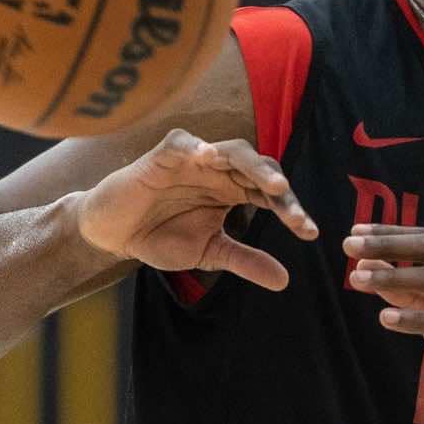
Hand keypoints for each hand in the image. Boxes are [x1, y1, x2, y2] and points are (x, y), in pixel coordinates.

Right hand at [76, 129, 315, 290]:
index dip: (292, 210)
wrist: (113, 234)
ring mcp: (193, 160)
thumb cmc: (160, 235)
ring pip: (230, 150)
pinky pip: (182, 143)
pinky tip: (207, 158)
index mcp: (234, 190)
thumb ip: (244, 261)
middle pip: (259, 167)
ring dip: (252, 165)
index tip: (310, 233)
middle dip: (278, 187)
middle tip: (293, 210)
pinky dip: (195, 147)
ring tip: (271, 185)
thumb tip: (285, 280)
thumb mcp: (208, 253)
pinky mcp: (163, 156)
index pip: (271, 194)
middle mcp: (220, 171)